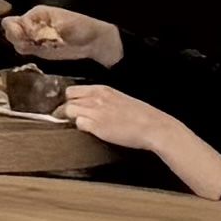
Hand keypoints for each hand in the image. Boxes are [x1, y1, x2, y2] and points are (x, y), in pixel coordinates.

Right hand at [2, 6, 124, 64]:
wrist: (93, 42)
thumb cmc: (82, 28)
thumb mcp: (67, 25)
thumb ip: (48, 28)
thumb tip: (31, 32)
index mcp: (37, 14)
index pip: (15, 21)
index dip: (19, 31)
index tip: (31, 38)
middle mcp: (31, 23)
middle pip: (10, 30)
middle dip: (17, 38)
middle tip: (32, 45)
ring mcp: (33, 36)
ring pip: (14, 41)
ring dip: (22, 46)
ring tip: (38, 49)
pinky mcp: (36, 48)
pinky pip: (23, 49)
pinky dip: (26, 52)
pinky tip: (38, 53)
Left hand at [56, 85, 220, 199]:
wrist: (154, 127)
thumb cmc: (142, 116)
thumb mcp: (120, 100)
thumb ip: (104, 100)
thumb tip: (91, 105)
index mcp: (102, 89)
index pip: (73, 90)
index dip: (70, 100)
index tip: (71, 107)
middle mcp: (96, 97)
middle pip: (67, 99)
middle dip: (66, 108)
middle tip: (70, 118)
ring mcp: (95, 111)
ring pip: (68, 111)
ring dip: (71, 119)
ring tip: (80, 126)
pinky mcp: (96, 125)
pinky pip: (78, 124)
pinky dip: (80, 128)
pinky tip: (90, 131)